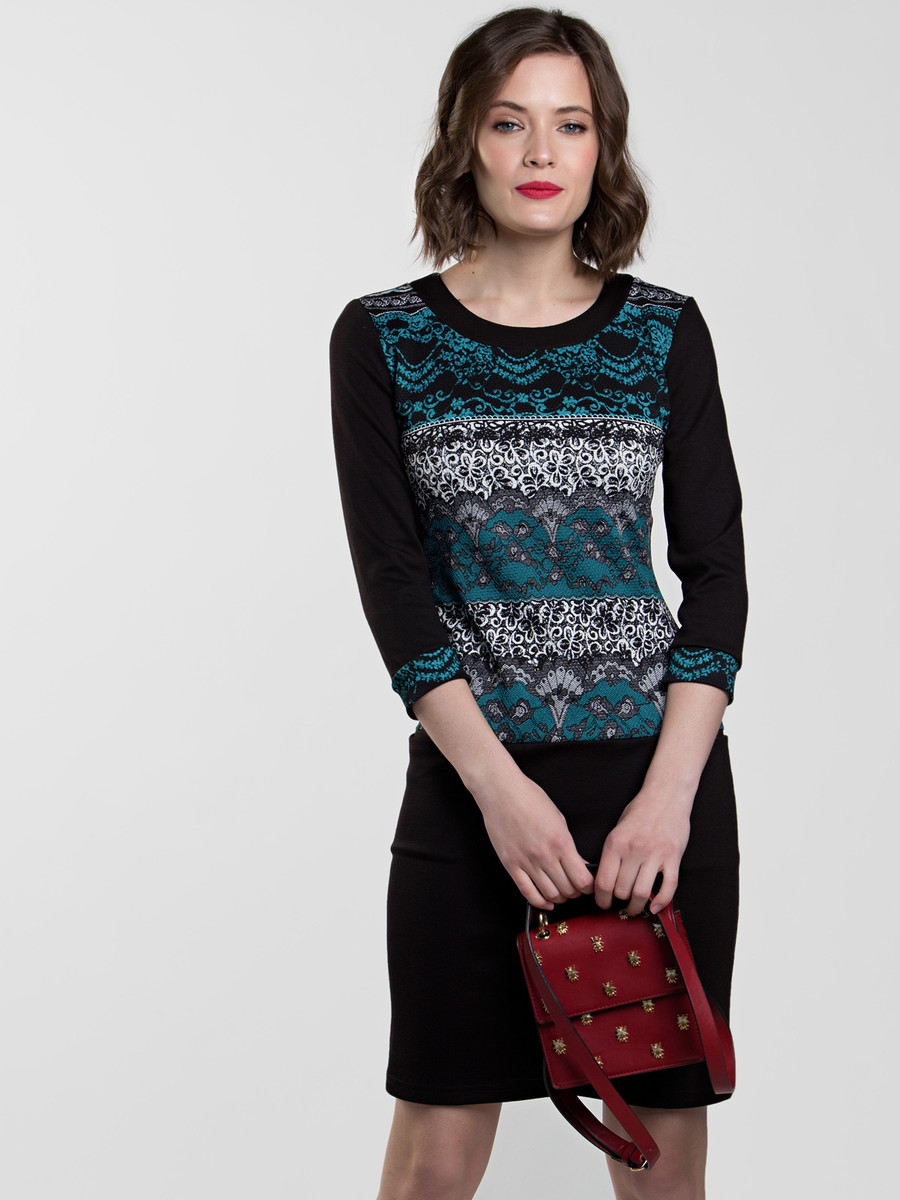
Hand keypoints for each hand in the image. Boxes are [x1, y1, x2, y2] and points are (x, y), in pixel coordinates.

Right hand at [473, 770, 593, 909]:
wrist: (501, 791)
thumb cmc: (530, 798)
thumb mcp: (558, 818)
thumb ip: (569, 845)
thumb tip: (580, 865)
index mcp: (561, 842)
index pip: (582, 879)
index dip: (589, 887)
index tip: (589, 885)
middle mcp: (545, 855)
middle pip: (567, 890)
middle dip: (576, 893)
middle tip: (576, 888)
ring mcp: (526, 862)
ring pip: (549, 894)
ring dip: (560, 898)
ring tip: (562, 893)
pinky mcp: (511, 865)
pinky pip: (528, 892)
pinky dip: (540, 902)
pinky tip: (546, 902)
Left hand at [594, 787, 691, 915]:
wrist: (666, 796)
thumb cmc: (640, 811)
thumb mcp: (617, 829)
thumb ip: (611, 854)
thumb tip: (603, 881)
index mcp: (616, 843)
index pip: (603, 882)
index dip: (601, 899)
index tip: (602, 904)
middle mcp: (634, 850)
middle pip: (622, 890)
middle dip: (618, 902)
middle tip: (619, 905)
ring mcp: (655, 854)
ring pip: (642, 893)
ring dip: (637, 906)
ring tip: (634, 908)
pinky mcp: (673, 858)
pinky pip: (668, 887)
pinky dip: (661, 902)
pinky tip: (654, 907)